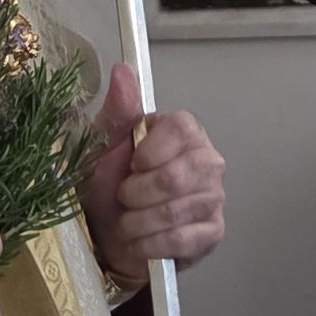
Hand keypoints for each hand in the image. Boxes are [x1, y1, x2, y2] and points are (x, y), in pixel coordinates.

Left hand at [80, 64, 224, 283]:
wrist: (108, 234)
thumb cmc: (107, 182)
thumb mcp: (103, 143)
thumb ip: (118, 109)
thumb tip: (123, 70)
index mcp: (183, 130)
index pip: (181, 129)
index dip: (150, 152)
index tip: (130, 164)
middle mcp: (206, 160)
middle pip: (177, 176)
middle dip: (137, 193)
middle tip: (123, 196)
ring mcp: (213, 197)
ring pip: (175, 211)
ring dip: (138, 222)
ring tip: (127, 220)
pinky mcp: (212, 233)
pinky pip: (182, 240)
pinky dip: (151, 244)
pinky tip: (140, 241)